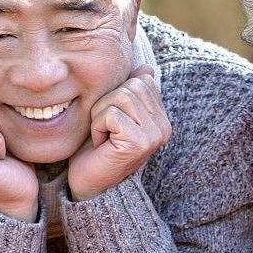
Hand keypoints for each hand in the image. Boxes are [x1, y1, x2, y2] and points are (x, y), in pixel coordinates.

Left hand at [68, 65, 170, 200]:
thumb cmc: (97, 148)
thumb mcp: (114, 113)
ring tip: (103, 136)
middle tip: (105, 130)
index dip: (117, 95)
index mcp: (161, 119)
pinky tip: (101, 145)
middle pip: (131, 86)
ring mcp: (154, 136)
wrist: (88, 185)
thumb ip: (130, 93)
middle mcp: (164, 128)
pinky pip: (112, 114)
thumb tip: (147, 67)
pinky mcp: (139, 143)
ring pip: (120, 97)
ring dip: (101, 115)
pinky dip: (98, 126)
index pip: (142, 80)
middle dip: (107, 103)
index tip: (113, 122)